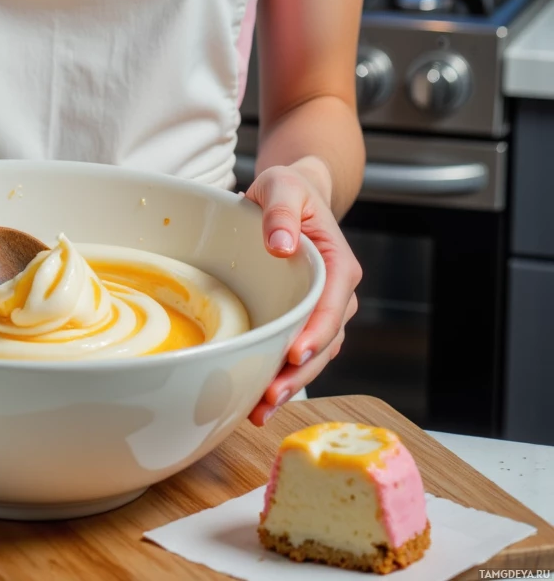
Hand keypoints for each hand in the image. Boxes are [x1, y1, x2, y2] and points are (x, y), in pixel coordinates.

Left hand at [241, 159, 361, 425]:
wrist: (290, 195)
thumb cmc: (288, 190)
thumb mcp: (282, 185)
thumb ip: (282, 211)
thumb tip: (282, 246)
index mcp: (338, 264)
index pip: (332, 305)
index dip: (316, 333)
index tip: (294, 354)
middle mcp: (336, 293)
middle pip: (325, 341)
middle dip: (300, 372)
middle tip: (270, 396)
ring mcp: (322, 310)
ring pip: (314, 354)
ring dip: (291, 382)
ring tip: (260, 409)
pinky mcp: (305, 320)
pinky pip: (299, 352)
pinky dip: (283, 375)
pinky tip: (257, 398)